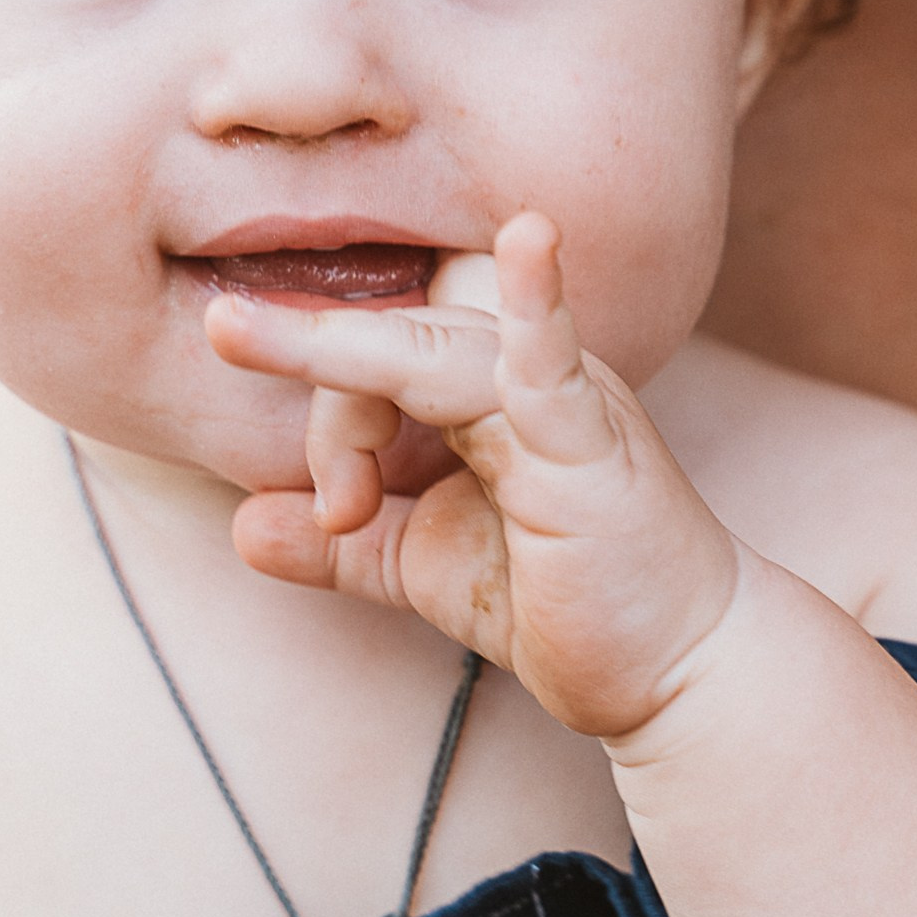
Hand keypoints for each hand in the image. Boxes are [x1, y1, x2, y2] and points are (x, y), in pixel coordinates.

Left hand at [210, 214, 739, 739]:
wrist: (676, 677)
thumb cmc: (566, 606)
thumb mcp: (424, 568)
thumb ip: (340, 545)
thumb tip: (242, 527)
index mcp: (489, 387)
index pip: (379, 352)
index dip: (332, 420)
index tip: (335, 511)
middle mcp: (525, 374)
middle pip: (391, 335)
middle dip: (315, 379)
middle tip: (262, 405)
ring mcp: (565, 401)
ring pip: (432, 345)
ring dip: (338, 362)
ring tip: (240, 335)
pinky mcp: (596, 446)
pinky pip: (556, 363)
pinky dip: (538, 302)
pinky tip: (529, 239)